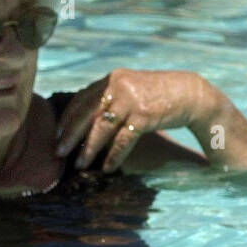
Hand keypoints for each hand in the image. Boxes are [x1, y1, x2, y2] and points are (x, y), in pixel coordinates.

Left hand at [55, 69, 211, 171]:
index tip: (57, 134)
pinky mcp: (143, 115)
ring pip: (101, 128)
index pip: (81, 99)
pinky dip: (114, 156)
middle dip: (70, 135)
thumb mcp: (130, 89)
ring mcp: (130, 99)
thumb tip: (85, 120)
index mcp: (111, 79)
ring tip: (81, 164)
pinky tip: (108, 167)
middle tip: (59, 152)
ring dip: (89, 149)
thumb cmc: (157, 95)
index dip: (67, 118)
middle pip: (86, 113)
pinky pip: (122, 140)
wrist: (190, 93)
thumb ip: (109, 98)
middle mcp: (117, 86)